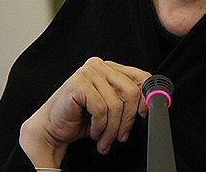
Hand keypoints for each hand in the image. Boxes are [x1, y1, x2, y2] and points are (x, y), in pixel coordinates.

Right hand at [19, 57, 151, 167]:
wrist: (53, 128)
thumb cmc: (81, 118)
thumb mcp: (112, 108)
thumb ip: (128, 100)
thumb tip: (152, 104)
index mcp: (111, 68)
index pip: (141, 77)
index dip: (147, 99)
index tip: (144, 117)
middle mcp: (100, 66)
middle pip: (131, 92)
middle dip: (127, 121)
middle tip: (120, 137)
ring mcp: (87, 72)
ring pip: (116, 104)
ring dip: (111, 129)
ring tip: (104, 139)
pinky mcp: (78, 84)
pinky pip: (101, 109)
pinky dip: (100, 126)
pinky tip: (94, 132)